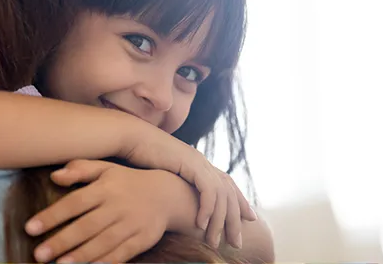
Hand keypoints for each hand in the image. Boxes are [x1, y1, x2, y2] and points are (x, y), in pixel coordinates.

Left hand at [24, 159, 174, 262]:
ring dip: (82, 255)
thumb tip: (55, 176)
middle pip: (87, 225)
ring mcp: (132, 223)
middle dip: (62, 241)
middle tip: (39, 255)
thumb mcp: (106, 168)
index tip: (30, 228)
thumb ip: (81, 169)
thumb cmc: (127, 182)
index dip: (52, 215)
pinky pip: (123, 253)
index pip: (75, 202)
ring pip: (104, 242)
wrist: (167, 194)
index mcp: (105, 187)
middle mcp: (118, 205)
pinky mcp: (143, 238)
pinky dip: (107, 261)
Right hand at [123, 135, 257, 248]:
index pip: (227, 184)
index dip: (240, 201)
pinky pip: (207, 190)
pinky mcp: (191, 164)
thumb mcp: (165, 174)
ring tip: (214, 241)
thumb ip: (177, 186)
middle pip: (229, 193)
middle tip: (237, 242)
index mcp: (199, 163)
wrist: (133, 139)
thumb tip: (178, 202)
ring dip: (220, 221)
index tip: (249, 218)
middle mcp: (204, 162)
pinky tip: (201, 224)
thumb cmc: (142, 157)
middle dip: (235, 219)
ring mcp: (199, 162)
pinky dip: (207, 208)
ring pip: (221, 195)